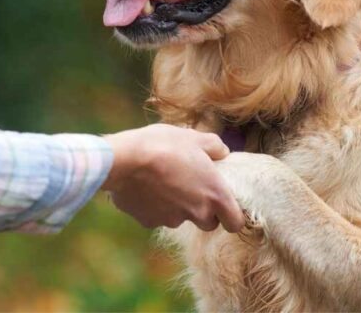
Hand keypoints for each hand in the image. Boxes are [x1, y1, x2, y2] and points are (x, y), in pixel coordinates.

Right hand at [102, 124, 245, 232]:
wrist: (124, 159)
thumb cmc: (164, 145)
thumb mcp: (193, 137)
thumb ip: (215, 146)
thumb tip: (222, 152)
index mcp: (215, 195)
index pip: (235, 222)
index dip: (232, 215)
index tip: (224, 205)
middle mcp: (196, 213)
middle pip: (208, 223)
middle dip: (202, 210)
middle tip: (191, 189)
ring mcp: (171, 220)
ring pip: (179, 218)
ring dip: (175, 206)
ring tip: (161, 182)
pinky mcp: (148, 221)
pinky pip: (155, 216)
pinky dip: (152, 206)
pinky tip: (143, 187)